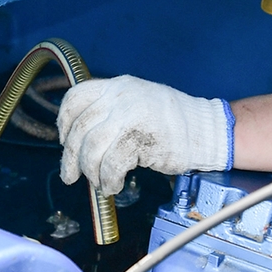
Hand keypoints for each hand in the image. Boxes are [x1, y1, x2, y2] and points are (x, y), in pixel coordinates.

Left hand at [57, 75, 232, 195]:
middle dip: (71, 157)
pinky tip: (114, 185)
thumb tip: (83, 138)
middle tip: (71, 176)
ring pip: (92, 148)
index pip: (76, 98)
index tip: (65, 141)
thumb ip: (111, 112)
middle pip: (80, 128)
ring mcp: (130, 116)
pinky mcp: (140, 139)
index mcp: (118, 86)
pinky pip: (111, 164)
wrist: (207, 131)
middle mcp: (120, 97)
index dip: (64, 122)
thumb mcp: (139, 102)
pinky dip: (109, 179)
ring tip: (101, 183)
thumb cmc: (175, 123)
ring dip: (91, 172)